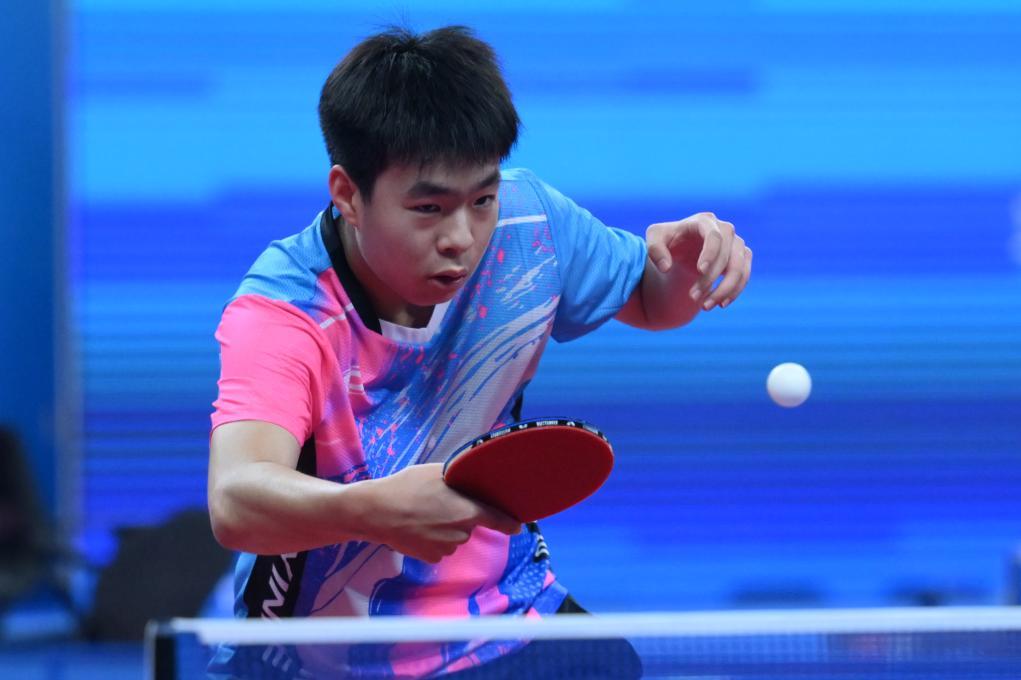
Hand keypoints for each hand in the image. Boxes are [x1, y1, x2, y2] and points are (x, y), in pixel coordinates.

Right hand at [358, 464, 520, 562]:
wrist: (376, 511)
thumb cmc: (407, 487)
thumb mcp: (436, 472)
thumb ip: (460, 479)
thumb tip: (471, 480)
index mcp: (467, 511)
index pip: (497, 519)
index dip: (509, 523)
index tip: (518, 526)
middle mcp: (461, 533)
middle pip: (469, 525)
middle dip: (460, 516)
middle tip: (438, 502)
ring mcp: (445, 548)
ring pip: (453, 537)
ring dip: (444, 528)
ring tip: (422, 513)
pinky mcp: (430, 558)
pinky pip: (438, 547)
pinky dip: (432, 539)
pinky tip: (416, 526)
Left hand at [646, 212, 751, 310]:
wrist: (681, 249)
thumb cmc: (667, 241)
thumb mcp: (654, 238)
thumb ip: (654, 249)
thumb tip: (666, 267)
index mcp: (704, 221)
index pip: (714, 236)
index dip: (710, 254)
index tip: (700, 271)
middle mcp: (725, 229)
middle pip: (727, 255)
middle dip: (710, 278)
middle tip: (692, 297)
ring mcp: (736, 243)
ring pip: (740, 267)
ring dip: (725, 289)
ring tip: (705, 306)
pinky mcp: (742, 257)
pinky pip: (745, 275)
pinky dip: (735, 291)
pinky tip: (720, 304)